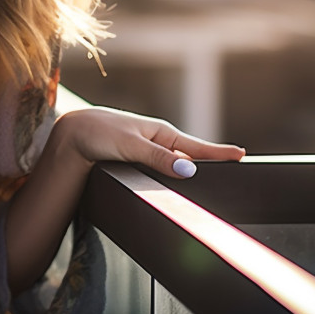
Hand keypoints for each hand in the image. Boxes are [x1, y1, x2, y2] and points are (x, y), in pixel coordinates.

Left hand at [51, 106, 244, 179]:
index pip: (197, 146)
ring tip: (215, 178)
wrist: (72, 134)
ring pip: (177, 165)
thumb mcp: (130, 145)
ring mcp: (149, 150)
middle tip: (235, 170)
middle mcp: (158, 141)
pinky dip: (174, 174)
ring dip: (192, 171)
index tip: (242, 155)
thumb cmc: (99, 133)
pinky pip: (164, 169)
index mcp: (161, 132)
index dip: (219, 152)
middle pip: (190, 157)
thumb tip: (189, 168)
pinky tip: (180, 181)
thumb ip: (158, 158)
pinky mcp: (138, 159)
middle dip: (211, 164)